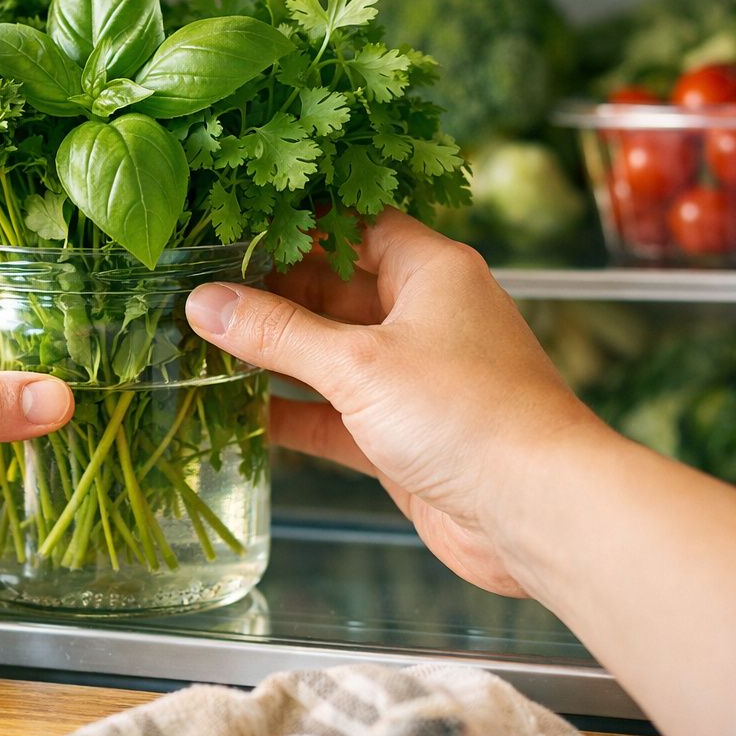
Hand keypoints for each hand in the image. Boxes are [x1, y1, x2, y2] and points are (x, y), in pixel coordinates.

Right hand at [184, 211, 607, 596]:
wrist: (536, 511)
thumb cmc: (469, 414)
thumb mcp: (359, 363)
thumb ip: (277, 334)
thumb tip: (204, 303)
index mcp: (431, 271)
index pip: (353, 225)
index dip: (293, 224)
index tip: (230, 229)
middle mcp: (426, 317)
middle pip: (334, 290)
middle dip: (270, 293)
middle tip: (199, 292)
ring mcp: (415, 378)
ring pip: (331, 355)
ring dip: (275, 356)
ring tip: (203, 346)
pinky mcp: (404, 435)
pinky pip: (336, 415)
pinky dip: (293, 413)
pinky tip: (239, 413)